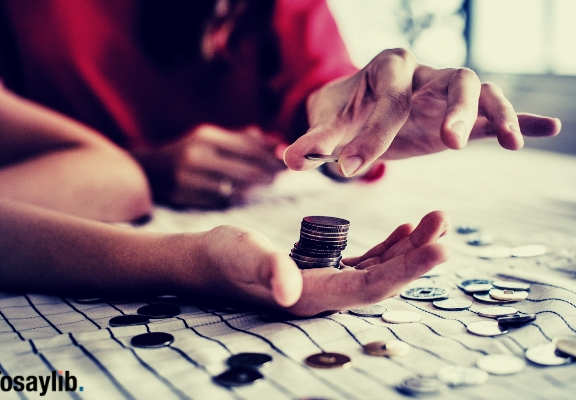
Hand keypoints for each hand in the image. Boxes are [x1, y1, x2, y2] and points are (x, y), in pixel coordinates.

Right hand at [136, 124, 284, 207]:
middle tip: (281, 179)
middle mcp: (197, 155)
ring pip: (235, 190)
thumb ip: (244, 140)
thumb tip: (278, 143)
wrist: (150, 170)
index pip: (249, 148)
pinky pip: (220, 202)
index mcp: (206, 137)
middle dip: (268, 176)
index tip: (286, 164)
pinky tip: (244, 197)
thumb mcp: (212, 138)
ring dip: (255, 191)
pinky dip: (236, 200)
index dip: (271, 158)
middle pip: (246, 171)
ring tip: (266, 188)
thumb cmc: (190, 152)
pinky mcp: (185, 197)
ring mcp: (189, 178)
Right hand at [196, 210, 446, 315]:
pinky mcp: (322, 271)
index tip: (441, 249)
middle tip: (445, 225)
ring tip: (435, 221)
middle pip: (384, 280)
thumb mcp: (242, 255)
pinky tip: (404, 231)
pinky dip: (388, 246)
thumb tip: (289, 291)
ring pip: (379, 270)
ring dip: (409, 248)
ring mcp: (326, 284)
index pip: (370, 287)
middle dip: (418, 255)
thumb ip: (267, 269)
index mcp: (312, 296)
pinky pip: (365, 261)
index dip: (408, 271)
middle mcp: (326, 296)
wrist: (207, 262)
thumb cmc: (221, 257)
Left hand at [284, 48, 561, 176]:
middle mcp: (423, 73)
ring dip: (494, 113)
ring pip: (481, 90)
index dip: (371, 135)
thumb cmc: (345, 113)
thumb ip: (314, 142)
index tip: (351, 169)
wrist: (360, 107)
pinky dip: (519, 118)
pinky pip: (496, 110)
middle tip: (449, 144)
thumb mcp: (328, 125)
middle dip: (453, 110)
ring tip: (507, 142)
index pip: (388, 99)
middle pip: (452, 79)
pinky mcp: (459, 112)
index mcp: (388, 69)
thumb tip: (289, 159)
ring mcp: (445, 90)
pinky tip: (545, 129)